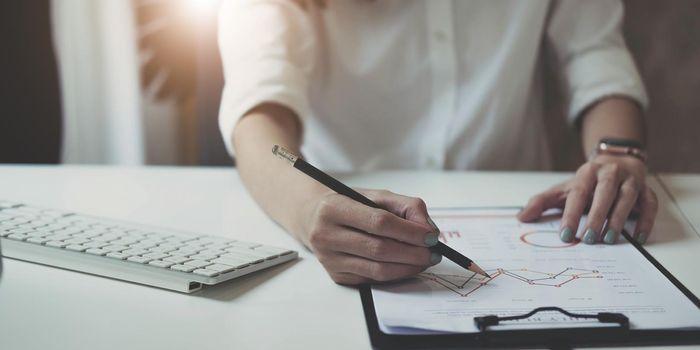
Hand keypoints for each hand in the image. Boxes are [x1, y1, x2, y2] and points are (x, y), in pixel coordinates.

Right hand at [297, 189, 440, 284]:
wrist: (315, 219)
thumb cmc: (351, 205)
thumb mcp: (376, 196)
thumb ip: (406, 207)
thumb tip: (429, 230)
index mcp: (334, 208)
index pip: (379, 222)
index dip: (409, 231)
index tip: (430, 236)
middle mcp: (326, 234)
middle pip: (379, 249)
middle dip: (413, 253)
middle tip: (433, 253)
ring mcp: (329, 258)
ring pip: (377, 269)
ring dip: (407, 267)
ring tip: (424, 261)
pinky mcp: (335, 275)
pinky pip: (372, 279)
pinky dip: (395, 275)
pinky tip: (406, 267)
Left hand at [518, 155, 657, 244]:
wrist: (617, 161)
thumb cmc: (587, 182)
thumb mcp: (563, 189)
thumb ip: (541, 202)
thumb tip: (521, 217)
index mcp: (586, 173)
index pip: (578, 194)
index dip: (571, 214)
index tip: (565, 235)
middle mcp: (610, 174)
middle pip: (604, 193)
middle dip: (596, 216)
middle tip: (588, 239)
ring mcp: (630, 180)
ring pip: (627, 198)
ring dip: (619, 219)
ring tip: (609, 239)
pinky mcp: (646, 190)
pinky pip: (650, 205)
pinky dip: (646, 220)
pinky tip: (639, 237)